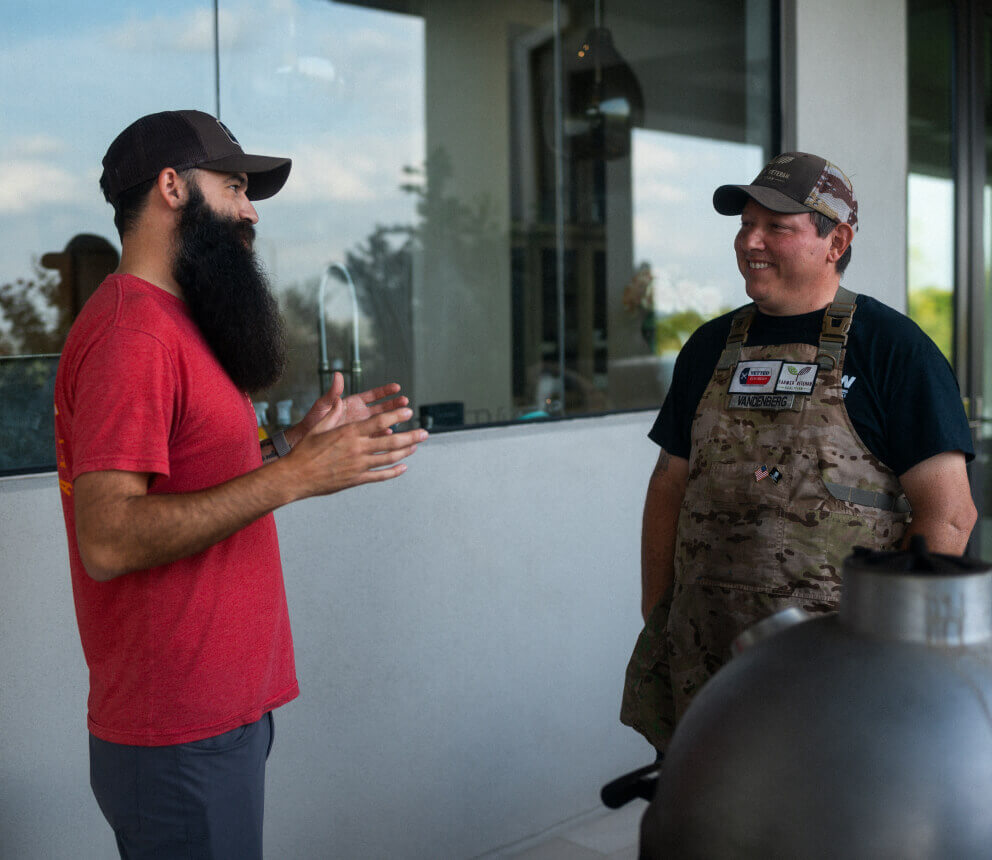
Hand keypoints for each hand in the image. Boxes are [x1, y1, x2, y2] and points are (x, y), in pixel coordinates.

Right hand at [285, 405, 426, 498]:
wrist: (295, 476)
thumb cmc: (305, 450)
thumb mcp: (319, 427)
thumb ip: (334, 413)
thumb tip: (341, 399)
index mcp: (349, 432)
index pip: (380, 421)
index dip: (397, 415)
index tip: (409, 411)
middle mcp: (357, 448)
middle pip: (392, 441)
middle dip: (411, 436)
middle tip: (425, 432)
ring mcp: (358, 465)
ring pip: (389, 458)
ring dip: (406, 452)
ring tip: (416, 447)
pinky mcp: (356, 479)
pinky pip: (380, 476)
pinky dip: (394, 472)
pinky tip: (403, 468)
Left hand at [290, 373, 408, 444]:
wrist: (305, 442)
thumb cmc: (312, 423)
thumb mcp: (322, 407)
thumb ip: (332, 393)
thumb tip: (338, 375)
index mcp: (351, 404)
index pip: (372, 396)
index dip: (385, 391)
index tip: (396, 388)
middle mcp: (358, 415)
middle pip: (381, 408)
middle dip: (394, 405)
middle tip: (405, 402)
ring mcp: (360, 429)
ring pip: (381, 423)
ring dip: (392, 420)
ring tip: (403, 418)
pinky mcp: (360, 441)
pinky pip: (375, 438)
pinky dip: (383, 436)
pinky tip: (390, 435)